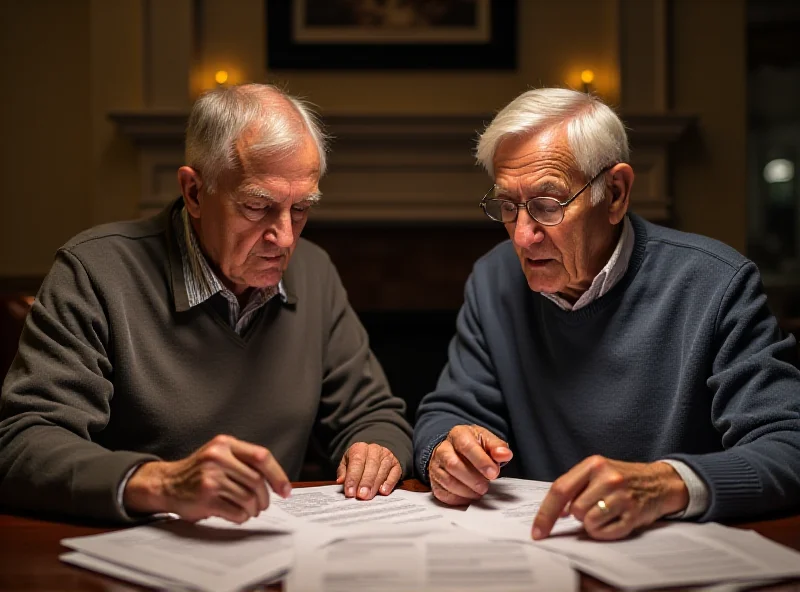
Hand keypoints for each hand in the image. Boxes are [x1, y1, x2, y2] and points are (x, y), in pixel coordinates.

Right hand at [123, 434, 291, 523]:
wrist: (166, 483)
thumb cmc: (199, 471)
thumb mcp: (219, 454)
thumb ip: (244, 461)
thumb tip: (277, 482)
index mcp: (225, 444)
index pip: (261, 456)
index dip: (277, 475)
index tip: (285, 490)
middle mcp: (218, 457)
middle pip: (257, 480)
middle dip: (265, 497)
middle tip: (264, 505)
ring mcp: (211, 477)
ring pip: (248, 498)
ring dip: (254, 509)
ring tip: (250, 511)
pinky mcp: (205, 498)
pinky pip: (236, 511)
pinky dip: (242, 517)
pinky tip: (239, 515)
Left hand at [336, 442, 401, 499]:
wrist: (375, 453)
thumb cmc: (358, 461)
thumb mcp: (347, 463)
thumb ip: (343, 472)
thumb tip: (341, 481)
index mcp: (360, 448)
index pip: (357, 461)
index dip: (353, 477)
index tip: (350, 492)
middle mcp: (374, 450)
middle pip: (371, 465)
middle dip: (365, 482)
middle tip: (361, 496)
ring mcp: (387, 456)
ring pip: (382, 470)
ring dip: (375, 485)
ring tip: (369, 496)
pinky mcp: (396, 464)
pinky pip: (394, 474)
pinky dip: (389, 483)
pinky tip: (383, 491)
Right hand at [428, 425, 512, 505]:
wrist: (455, 450)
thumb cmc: (473, 445)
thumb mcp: (487, 440)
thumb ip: (497, 447)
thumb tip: (504, 454)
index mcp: (458, 435)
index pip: (466, 446)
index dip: (481, 461)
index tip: (494, 473)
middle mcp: (443, 449)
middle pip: (453, 465)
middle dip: (473, 479)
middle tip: (486, 486)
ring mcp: (436, 466)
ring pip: (447, 481)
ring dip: (467, 490)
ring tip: (480, 491)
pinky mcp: (434, 482)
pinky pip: (444, 494)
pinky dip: (459, 498)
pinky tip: (470, 495)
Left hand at [532, 456, 688, 540]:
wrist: (659, 482)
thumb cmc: (622, 479)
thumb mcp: (597, 471)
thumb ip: (575, 487)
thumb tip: (554, 513)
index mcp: (593, 464)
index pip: (560, 490)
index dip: (545, 514)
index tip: (537, 532)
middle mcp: (607, 478)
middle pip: (575, 511)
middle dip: (579, 515)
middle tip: (593, 506)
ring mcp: (622, 496)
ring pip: (589, 523)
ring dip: (593, 524)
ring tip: (606, 512)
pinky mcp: (634, 514)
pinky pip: (606, 533)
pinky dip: (606, 532)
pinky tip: (615, 520)